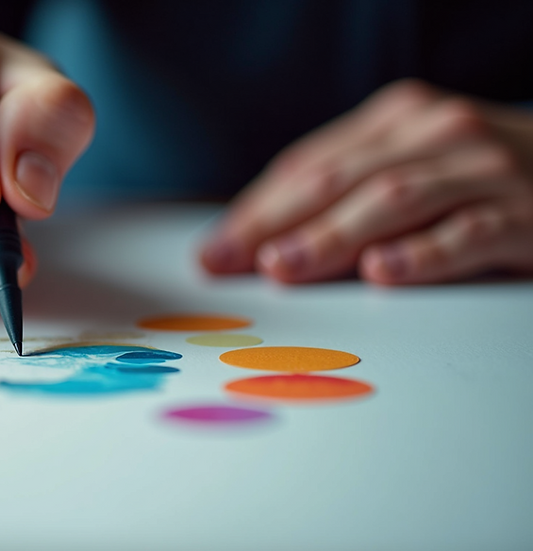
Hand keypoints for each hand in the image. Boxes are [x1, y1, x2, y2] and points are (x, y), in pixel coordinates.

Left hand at [201, 79, 532, 284]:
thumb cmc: (485, 172)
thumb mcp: (414, 161)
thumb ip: (347, 188)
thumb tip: (262, 240)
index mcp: (401, 118)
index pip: (312, 165)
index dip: (258, 208)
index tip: (216, 249)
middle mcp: (438, 133)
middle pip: (341, 179)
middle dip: (276, 223)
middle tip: (231, 261)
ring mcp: (484, 169)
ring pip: (394, 201)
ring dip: (332, 236)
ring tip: (284, 266)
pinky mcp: (526, 214)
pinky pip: (469, 232)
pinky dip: (423, 254)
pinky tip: (383, 272)